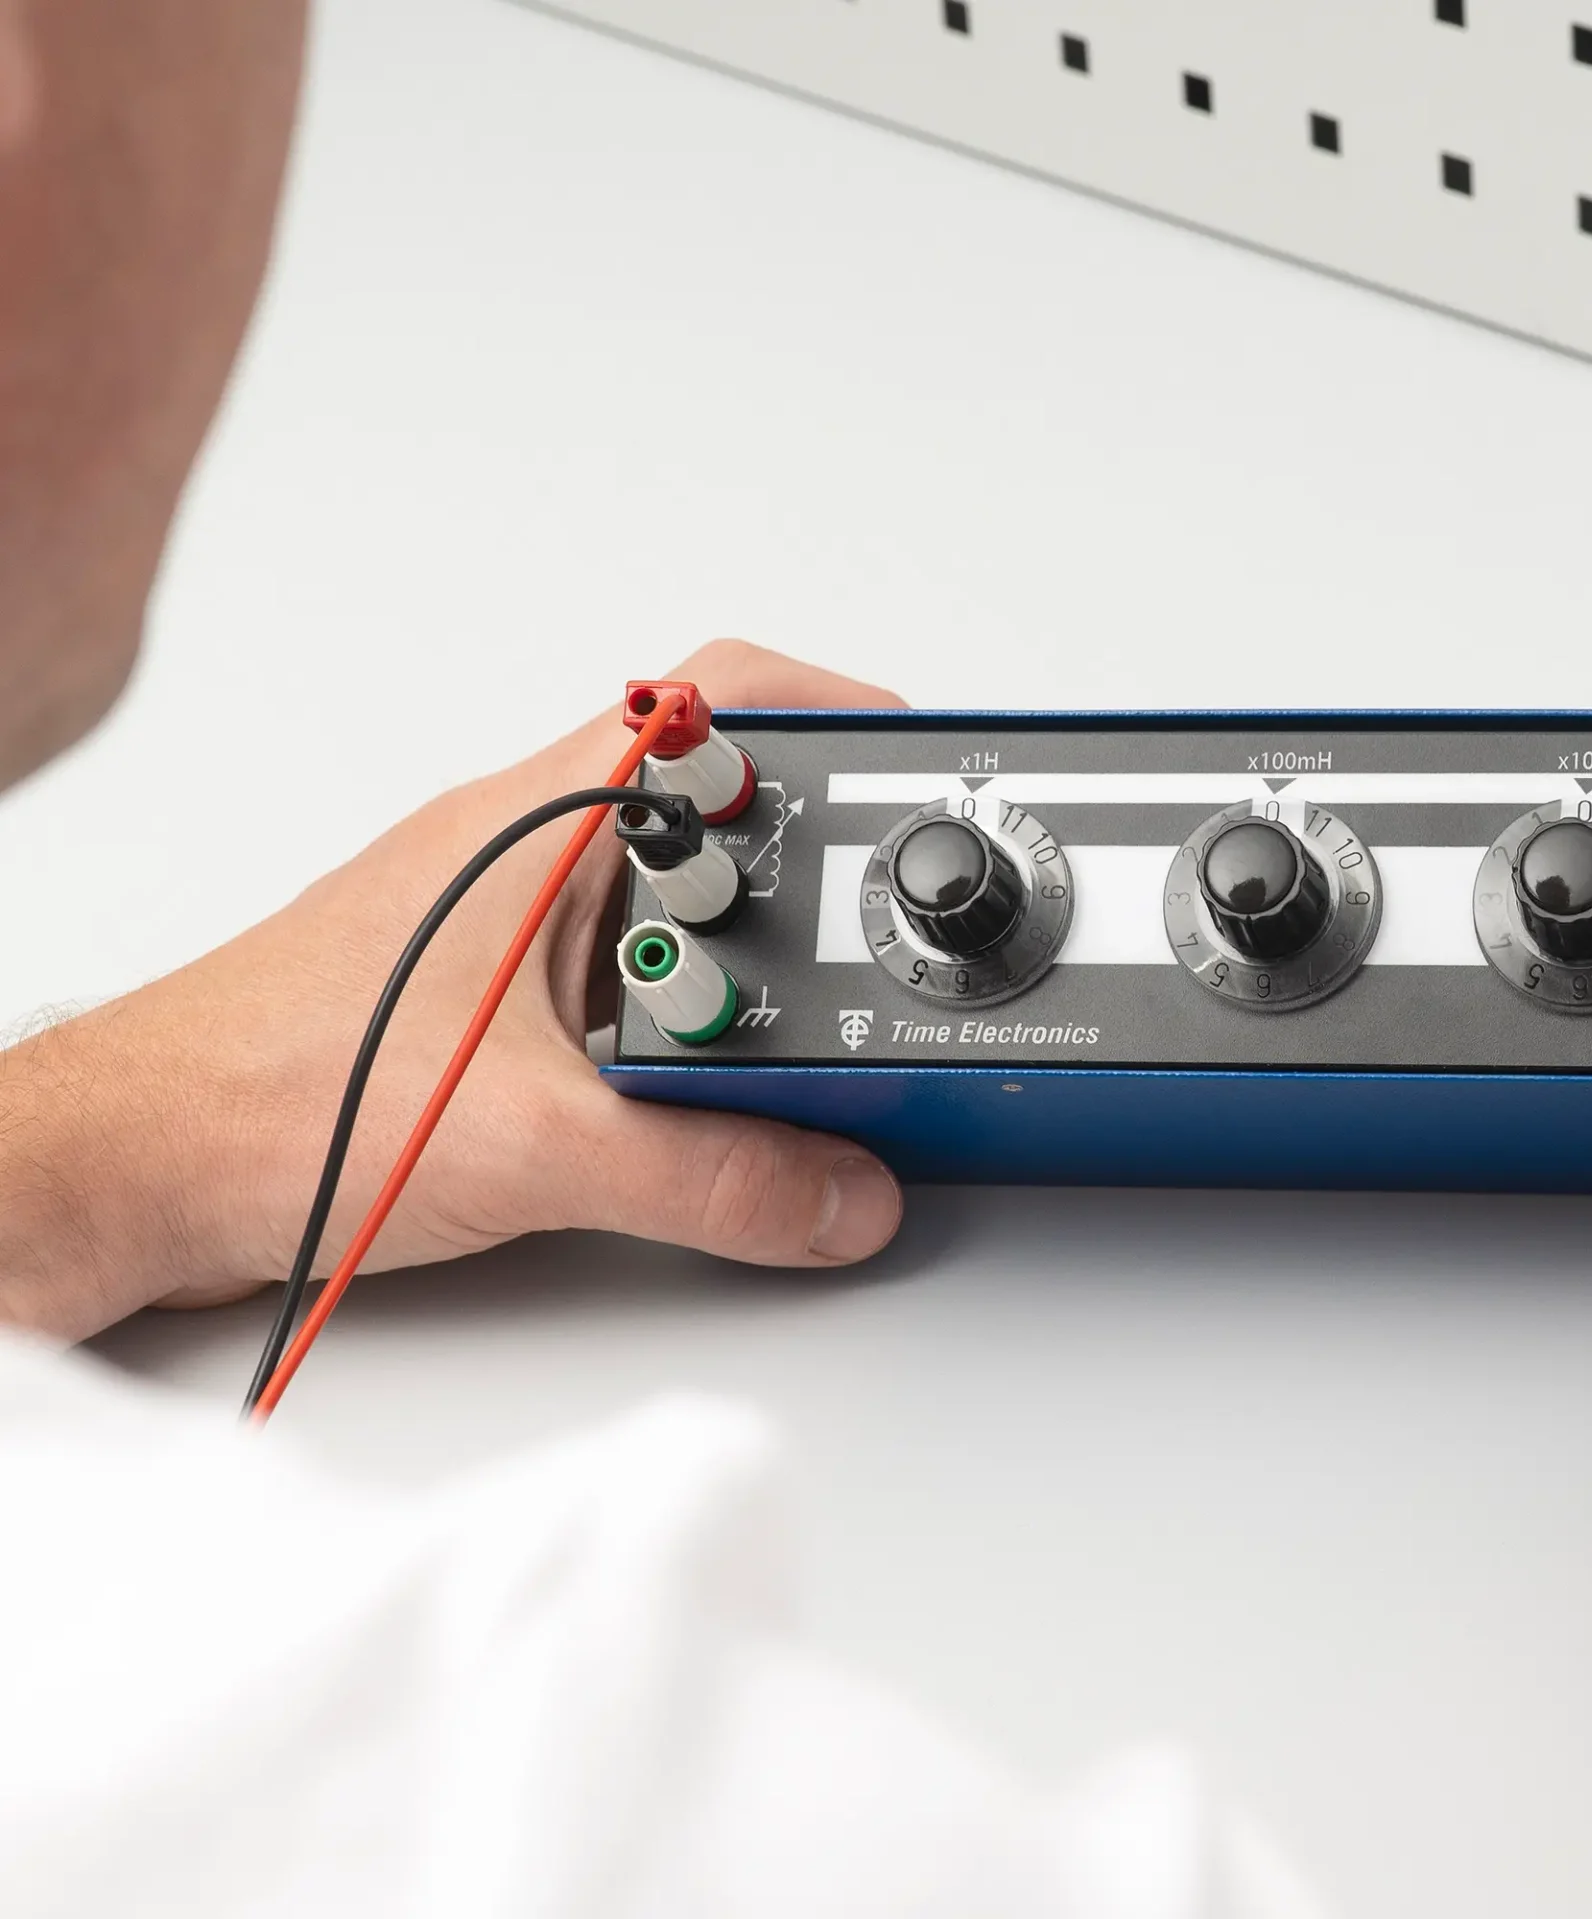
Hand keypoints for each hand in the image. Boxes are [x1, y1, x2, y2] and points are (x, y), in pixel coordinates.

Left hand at [0, 640, 907, 1341]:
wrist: (128, 1168)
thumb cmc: (262, 1101)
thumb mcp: (534, 1147)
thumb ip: (713, 1176)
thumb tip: (839, 1192)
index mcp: (539, 823)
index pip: (713, 698)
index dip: (834, 710)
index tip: (919, 761)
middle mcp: (522, 850)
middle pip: (714, 810)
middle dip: (809, 875)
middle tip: (870, 943)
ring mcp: (500, 920)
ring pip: (669, 902)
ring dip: (744, 965)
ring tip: (785, 1043)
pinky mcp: (482, 995)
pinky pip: (622, 977)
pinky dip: (684, 1025)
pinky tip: (687, 1096)